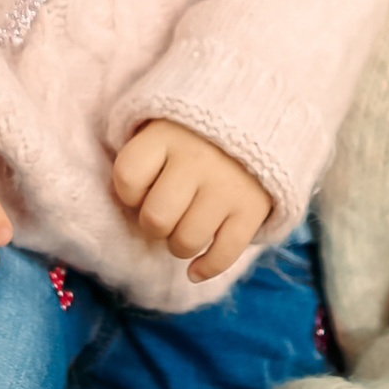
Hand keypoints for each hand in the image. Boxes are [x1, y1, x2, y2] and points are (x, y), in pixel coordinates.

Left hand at [109, 119, 273, 283]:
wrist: (262, 118)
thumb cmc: (195, 134)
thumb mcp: (164, 126)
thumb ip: (143, 158)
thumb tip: (130, 208)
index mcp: (166, 134)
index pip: (127, 177)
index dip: (129, 192)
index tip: (144, 186)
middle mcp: (196, 158)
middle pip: (156, 218)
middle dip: (154, 225)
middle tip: (166, 213)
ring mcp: (227, 184)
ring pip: (187, 241)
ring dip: (179, 245)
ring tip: (184, 230)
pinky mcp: (253, 207)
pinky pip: (224, 254)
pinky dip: (206, 268)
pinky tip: (195, 270)